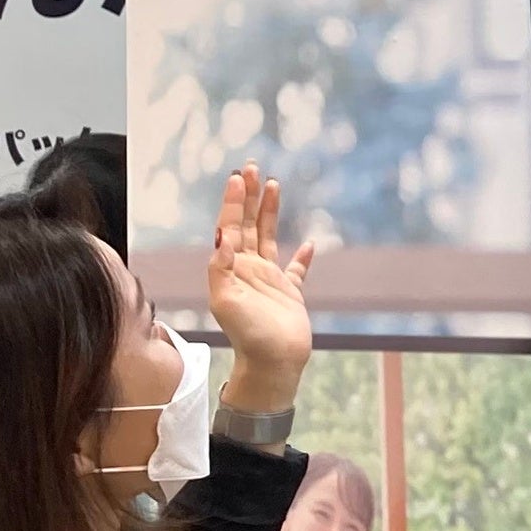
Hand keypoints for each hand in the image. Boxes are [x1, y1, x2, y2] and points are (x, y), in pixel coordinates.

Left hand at [208, 166, 315, 415]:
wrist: (273, 363)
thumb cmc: (248, 334)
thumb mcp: (225, 300)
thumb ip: (221, 267)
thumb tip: (222, 235)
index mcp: (232, 267)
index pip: (231, 227)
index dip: (234, 202)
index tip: (237, 178)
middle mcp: (249, 268)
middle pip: (248, 224)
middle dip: (249, 196)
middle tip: (251, 167)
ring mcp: (270, 280)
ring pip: (269, 237)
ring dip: (270, 212)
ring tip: (273, 185)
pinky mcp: (290, 293)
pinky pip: (297, 270)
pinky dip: (303, 257)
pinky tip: (309, 244)